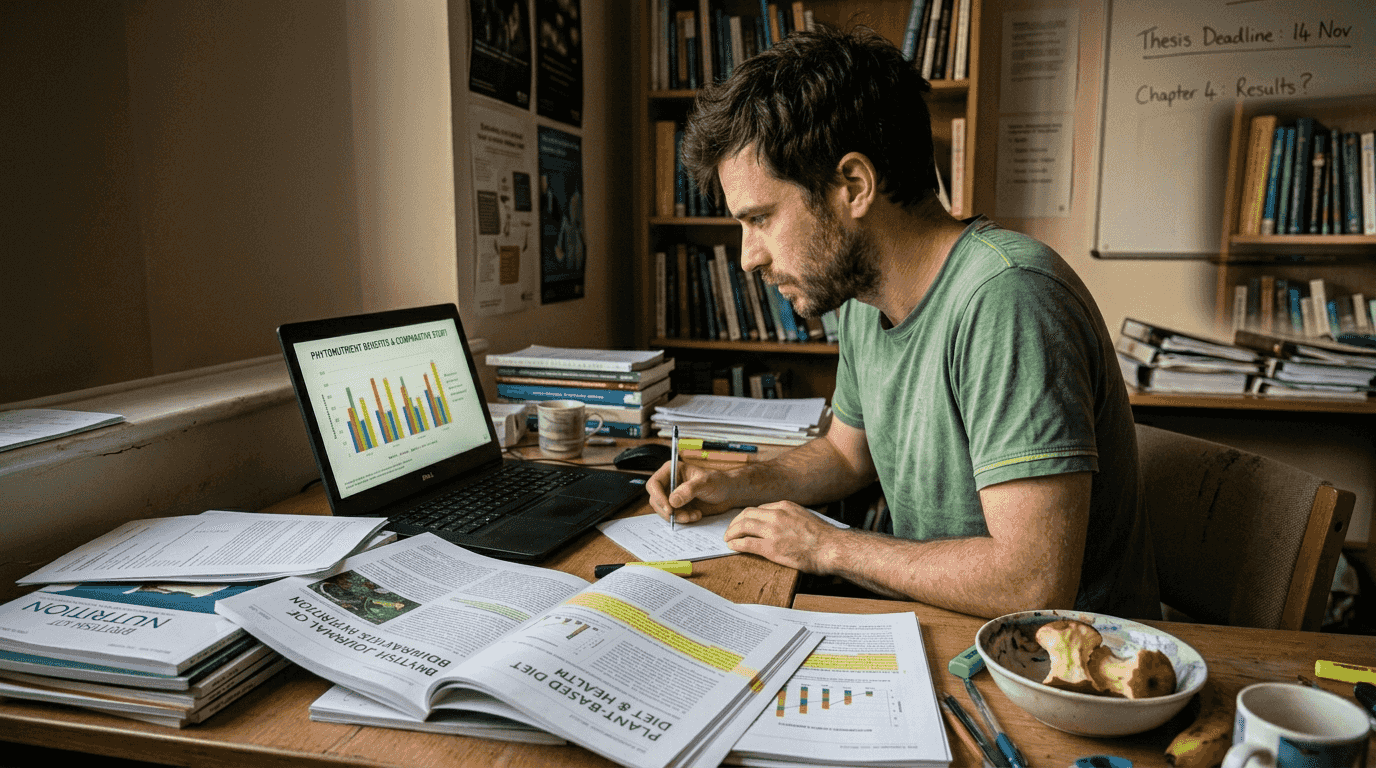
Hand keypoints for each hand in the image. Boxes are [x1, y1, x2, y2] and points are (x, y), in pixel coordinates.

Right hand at [646, 460, 740, 523]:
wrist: (728, 494)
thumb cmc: (718, 482)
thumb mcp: (705, 482)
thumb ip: (689, 490)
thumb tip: (672, 501)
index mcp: (672, 471)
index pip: (654, 484)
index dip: (658, 497)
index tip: (669, 508)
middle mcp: (669, 484)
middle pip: (656, 500)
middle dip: (668, 511)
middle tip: (683, 517)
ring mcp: (673, 497)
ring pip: (664, 511)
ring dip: (678, 517)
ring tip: (694, 515)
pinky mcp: (679, 508)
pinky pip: (674, 517)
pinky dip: (684, 519)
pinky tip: (697, 515)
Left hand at [723, 501, 841, 572]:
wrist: (831, 548)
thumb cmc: (823, 536)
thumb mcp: (804, 516)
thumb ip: (790, 516)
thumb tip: (782, 523)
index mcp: (785, 506)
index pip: (759, 508)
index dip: (748, 516)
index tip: (744, 522)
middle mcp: (776, 515)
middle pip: (747, 514)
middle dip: (735, 522)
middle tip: (730, 529)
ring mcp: (772, 531)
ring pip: (743, 526)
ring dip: (732, 532)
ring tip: (728, 538)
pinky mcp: (771, 548)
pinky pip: (746, 543)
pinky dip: (736, 544)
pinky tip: (732, 546)